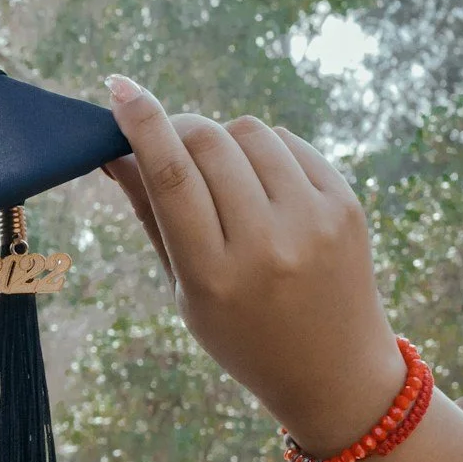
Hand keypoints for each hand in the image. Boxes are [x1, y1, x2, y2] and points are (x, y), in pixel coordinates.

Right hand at [101, 75, 462, 461]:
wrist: (335, 372)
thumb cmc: (243, 334)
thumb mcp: (185, 290)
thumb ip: (151, 216)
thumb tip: (116, 150)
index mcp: (213, 276)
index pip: (171, 177)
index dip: (142, 123)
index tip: (121, 89)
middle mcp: (266, 246)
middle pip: (209, 144)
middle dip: (180, 128)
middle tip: (169, 138)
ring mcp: (313, 223)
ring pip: (250, 133)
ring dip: (223, 139)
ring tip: (222, 174)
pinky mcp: (346, 207)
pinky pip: (290, 145)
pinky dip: (265, 150)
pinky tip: (261, 183)